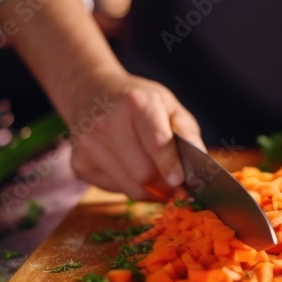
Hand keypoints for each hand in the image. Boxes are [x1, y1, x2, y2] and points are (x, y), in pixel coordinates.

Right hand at [64, 72, 203, 200]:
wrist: (90, 92)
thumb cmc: (137, 102)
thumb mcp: (167, 105)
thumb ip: (187, 132)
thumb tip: (202, 164)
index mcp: (135, 102)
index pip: (156, 143)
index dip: (171, 165)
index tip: (180, 181)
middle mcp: (106, 122)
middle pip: (144, 173)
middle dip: (164, 182)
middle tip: (175, 182)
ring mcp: (88, 144)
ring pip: (130, 188)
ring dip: (150, 189)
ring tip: (157, 177)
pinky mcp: (79, 163)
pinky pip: (115, 190)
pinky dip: (129, 186)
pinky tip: (130, 168)